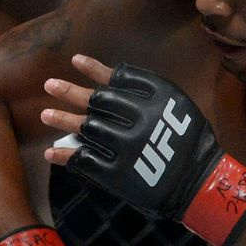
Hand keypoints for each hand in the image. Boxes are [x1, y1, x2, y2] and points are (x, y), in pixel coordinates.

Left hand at [42, 55, 245, 245]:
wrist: (200, 184)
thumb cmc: (189, 141)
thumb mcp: (177, 106)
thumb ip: (148, 91)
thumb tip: (110, 76)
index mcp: (157, 99)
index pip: (118, 78)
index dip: (94, 69)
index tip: (75, 61)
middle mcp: (140, 119)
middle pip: (96, 100)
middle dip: (70, 92)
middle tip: (49, 85)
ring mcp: (127, 147)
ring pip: (86, 127)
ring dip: (62, 119)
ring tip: (45, 113)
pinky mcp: (118, 174)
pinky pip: (85, 160)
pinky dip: (65, 155)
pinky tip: (50, 152)